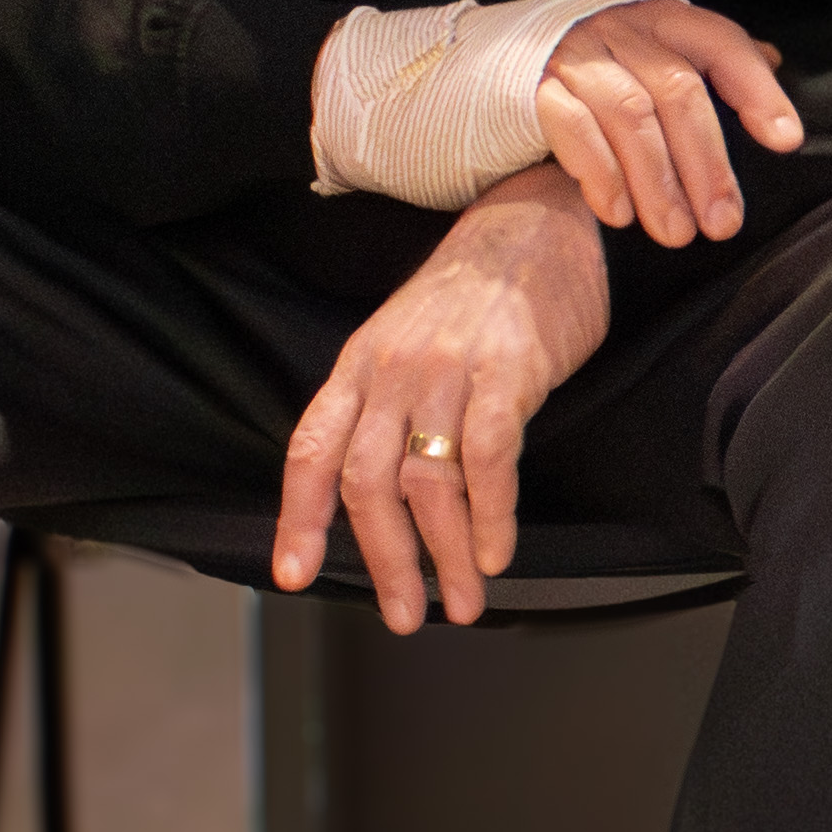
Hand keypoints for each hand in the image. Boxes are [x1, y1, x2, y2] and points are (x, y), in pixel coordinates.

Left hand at [274, 177, 609, 630]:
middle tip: (403, 614)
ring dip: (443, 557)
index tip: (294, 574)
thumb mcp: (407, 338)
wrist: (537, 217)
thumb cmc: (480, 289)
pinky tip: (494, 553)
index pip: (313, 450)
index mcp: (359, 365)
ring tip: (463, 601)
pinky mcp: (507, 371)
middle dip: (384, 560)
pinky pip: (489, 458)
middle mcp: (393, 370)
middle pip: (368, 484)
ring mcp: (448, 370)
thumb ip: (390, 405)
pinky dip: (491, 516)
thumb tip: (391, 491)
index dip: (300, 517)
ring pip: (428, 483)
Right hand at [526, 0, 803, 247]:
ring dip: (657, 181)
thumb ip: (709, 59)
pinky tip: (619, 214)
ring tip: (676, 232)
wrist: (490, 64)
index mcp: (661, 18)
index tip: (786, 142)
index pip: (722, 43)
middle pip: (676, 90)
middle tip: (723, 223)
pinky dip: (601, 173)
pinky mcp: (532, 88)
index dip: (757, 91)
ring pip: (629, 113)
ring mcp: (574, 56)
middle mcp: (619, 29)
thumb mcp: (654, 50)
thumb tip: (775, 58)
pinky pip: (572, 127)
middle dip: (706, 162)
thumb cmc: (596, 66)